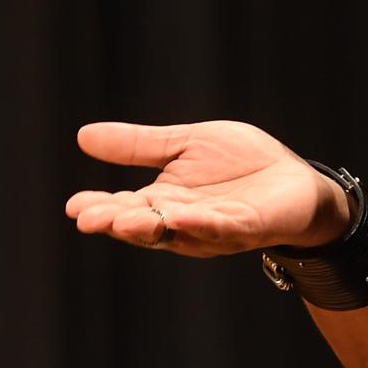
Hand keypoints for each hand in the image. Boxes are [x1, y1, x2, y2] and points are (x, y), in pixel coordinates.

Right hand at [65, 120, 351, 256]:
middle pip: (144, 225)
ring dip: (151, 226)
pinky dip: (200, 224)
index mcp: (164, 201)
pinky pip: (220, 228)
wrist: (294, 179)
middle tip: (88, 218)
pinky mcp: (246, 227)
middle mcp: (183, 221)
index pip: (124, 207)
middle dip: (116, 221)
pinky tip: (180, 217)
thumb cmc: (240, 164)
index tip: (73, 206)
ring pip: (177, 232)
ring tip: (123, 220)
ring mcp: (214, 228)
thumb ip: (140, 145)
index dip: (99, 207)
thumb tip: (83, 136)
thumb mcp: (184, 145)